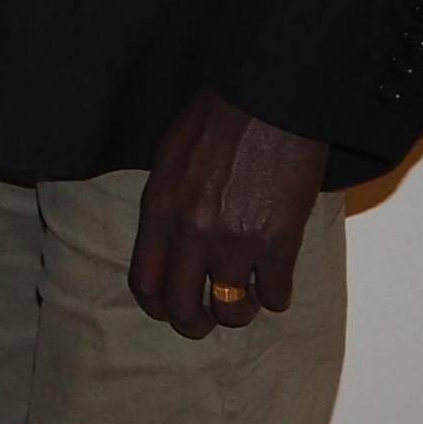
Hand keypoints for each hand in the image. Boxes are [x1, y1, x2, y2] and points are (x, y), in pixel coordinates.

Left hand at [129, 87, 327, 336]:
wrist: (268, 100)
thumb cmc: (217, 119)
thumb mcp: (169, 156)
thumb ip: (165, 203)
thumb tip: (168, 238)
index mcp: (159, 210)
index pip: (144, 282)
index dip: (157, 305)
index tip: (170, 307)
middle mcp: (191, 233)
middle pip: (183, 308)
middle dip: (195, 323)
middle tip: (209, 318)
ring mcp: (234, 242)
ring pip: (231, 310)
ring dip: (239, 311)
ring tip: (246, 299)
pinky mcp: (277, 243)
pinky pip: (274, 294)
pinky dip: (275, 296)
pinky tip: (276, 285)